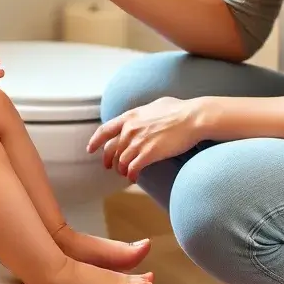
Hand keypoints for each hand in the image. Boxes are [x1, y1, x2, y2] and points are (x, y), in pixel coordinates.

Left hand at [87, 97, 206, 181]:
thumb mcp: (155, 105)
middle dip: (109, 160)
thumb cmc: (179, 109)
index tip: (91, 149)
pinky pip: (133, 169)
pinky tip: (133, 178)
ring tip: (126, 174)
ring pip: (121, 161)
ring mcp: (138, 142)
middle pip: (111, 149)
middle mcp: (130, 129)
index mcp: (130, 116)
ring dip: (122, 170)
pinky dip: (131, 175)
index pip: (105, 130)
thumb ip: (143, 113)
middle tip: (109, 167)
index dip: (96, 141)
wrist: (193, 118)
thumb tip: (143, 115)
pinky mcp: (148, 154)